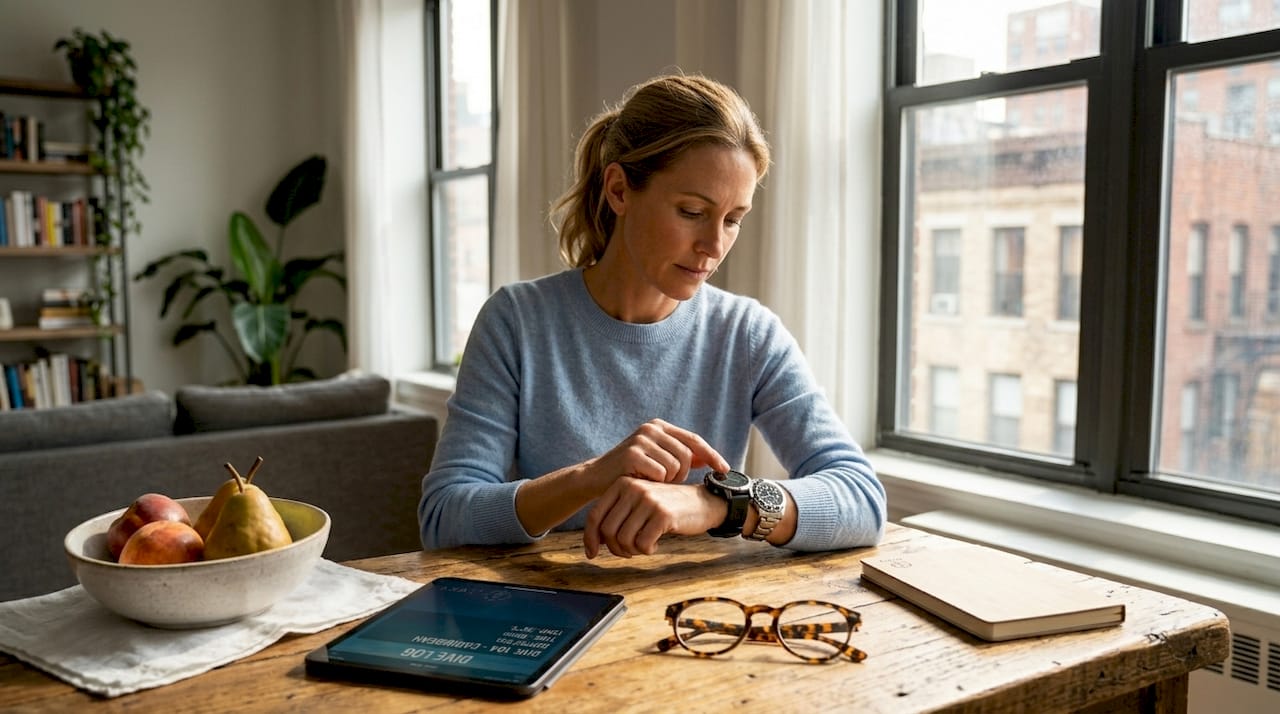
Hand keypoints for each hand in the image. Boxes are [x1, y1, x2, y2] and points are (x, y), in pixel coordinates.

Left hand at [583, 477, 725, 558]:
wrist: (704, 502)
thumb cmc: (667, 508)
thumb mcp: (638, 504)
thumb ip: (617, 517)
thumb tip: (593, 543)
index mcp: (622, 483)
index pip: (595, 515)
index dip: (590, 539)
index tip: (592, 554)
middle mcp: (633, 488)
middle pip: (608, 531)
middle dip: (615, 549)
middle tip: (629, 552)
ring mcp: (648, 500)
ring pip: (623, 539)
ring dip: (632, 550)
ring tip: (643, 546)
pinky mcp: (663, 514)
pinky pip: (642, 544)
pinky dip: (647, 550)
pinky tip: (655, 545)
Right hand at [587, 419, 728, 491]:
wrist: (597, 478)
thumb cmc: (630, 471)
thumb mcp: (657, 460)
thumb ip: (680, 457)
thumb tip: (708, 459)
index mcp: (659, 426)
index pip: (693, 440)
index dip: (711, 455)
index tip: (725, 470)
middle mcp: (651, 428)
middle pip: (687, 455)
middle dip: (682, 474)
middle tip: (667, 482)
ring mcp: (641, 439)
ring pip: (675, 466)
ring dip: (668, 481)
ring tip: (652, 482)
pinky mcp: (632, 454)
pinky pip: (661, 473)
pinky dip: (656, 483)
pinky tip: (643, 482)